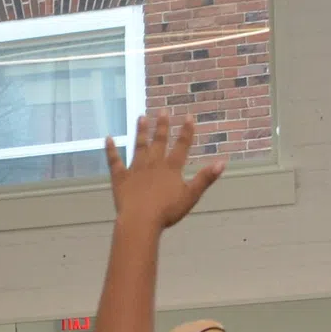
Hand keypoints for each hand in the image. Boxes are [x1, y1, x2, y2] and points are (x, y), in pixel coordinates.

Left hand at [104, 112, 221, 229]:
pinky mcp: (120, 178)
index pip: (181, 146)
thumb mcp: (191, 196)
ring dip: (141, 132)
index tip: (188, 117)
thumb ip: (205, 178)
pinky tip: (108, 138)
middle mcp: (153, 164)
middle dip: (162, 126)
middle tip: (162, 111)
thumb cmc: (167, 211)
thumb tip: (222, 162)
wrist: (141, 220)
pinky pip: (114, 161)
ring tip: (141, 117)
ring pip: (139, 146)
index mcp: (171, 168)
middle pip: (159, 142)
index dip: (186, 131)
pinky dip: (111, 150)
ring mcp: (135, 169)